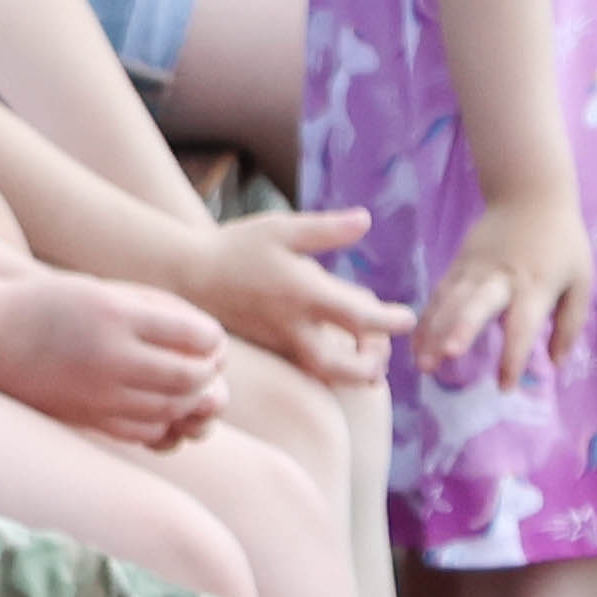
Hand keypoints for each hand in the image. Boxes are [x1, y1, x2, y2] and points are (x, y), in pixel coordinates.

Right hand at [0, 273, 228, 450]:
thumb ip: (155, 309)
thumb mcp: (103, 290)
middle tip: (210, 367)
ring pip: (171, 409)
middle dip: (209, 375)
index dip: (213, 341)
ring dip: (191, 402)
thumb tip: (208, 338)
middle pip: (188, 378)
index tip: (211, 339)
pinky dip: (165, 423)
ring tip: (190, 388)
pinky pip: (145, 431)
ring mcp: (99, 394)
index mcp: (117, 315)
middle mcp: (111, 357)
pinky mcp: (90, 420)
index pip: (194, 336)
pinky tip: (161, 408)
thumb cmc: (51, 306)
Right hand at [186, 206, 402, 384]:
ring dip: (353, 372)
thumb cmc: (237, 248)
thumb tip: (365, 221)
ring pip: (326, 375)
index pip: (359, 317)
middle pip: (343, 368)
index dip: (389, 320)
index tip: (408, 318)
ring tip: (369, 355)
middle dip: (371, 364)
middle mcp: (294, 328)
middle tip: (383, 348)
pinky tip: (340, 350)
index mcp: (304, 294)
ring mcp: (280, 345)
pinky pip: (309, 368)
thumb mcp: (282, 228)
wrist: (188, 278)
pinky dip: (332, 366)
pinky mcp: (270, 351)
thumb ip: (326, 230)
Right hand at [416, 194, 593, 390]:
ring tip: (423, 364)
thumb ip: (570, 324)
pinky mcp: (459, 264)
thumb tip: (555, 363)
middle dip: (462, 329)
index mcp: (535, 287)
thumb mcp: (580, 280)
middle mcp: (502, 279)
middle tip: (447, 356)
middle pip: (478, 304)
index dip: (512, 357)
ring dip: (435, 332)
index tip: (504, 386)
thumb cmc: (561, 242)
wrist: (530, 193)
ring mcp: (476, 269)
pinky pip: (439, 294)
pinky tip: (415, 344)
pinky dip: (426, 320)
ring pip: (451, 302)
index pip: (522, 326)